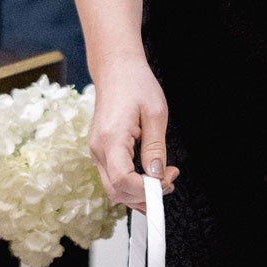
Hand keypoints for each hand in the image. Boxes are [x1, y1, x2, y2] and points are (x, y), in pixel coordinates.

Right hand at [89, 54, 178, 208]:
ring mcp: (97, 152)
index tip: (167, 181)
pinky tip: (150, 176)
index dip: (145, 190)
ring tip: (163, 177)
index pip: (122, 181)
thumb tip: (157, 176)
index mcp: (111, 139)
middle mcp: (98, 149)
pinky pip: (114, 178)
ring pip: (114, 189)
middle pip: (116, 192)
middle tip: (169, 180)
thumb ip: (155, 148)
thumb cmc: (136, 85)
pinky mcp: (102, 152)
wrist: (116, 70)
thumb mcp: (155, 114)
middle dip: (144, 195)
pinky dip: (132, 184)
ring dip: (139, 192)